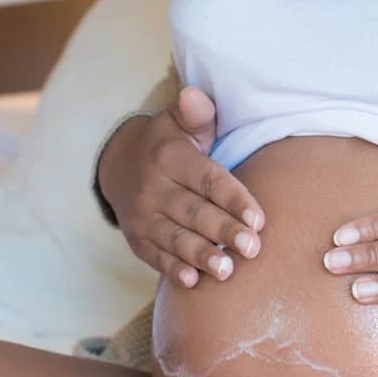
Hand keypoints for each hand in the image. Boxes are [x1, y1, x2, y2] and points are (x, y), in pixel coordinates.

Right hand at [100, 86, 263, 286]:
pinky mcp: (136, 238)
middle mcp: (154, 188)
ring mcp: (142, 216)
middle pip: (194, 213)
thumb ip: (195, 112)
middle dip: (224, 232)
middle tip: (252, 248)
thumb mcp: (179, 122)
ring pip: (175, 238)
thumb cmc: (167, 143)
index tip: (258, 219)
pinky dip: (172, 269)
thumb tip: (195, 95)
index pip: (208, 180)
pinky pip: (155, 256)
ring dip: (202, 256)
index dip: (234, 199)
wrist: (118, 165)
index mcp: (171, 159)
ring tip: (227, 271)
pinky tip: (192, 281)